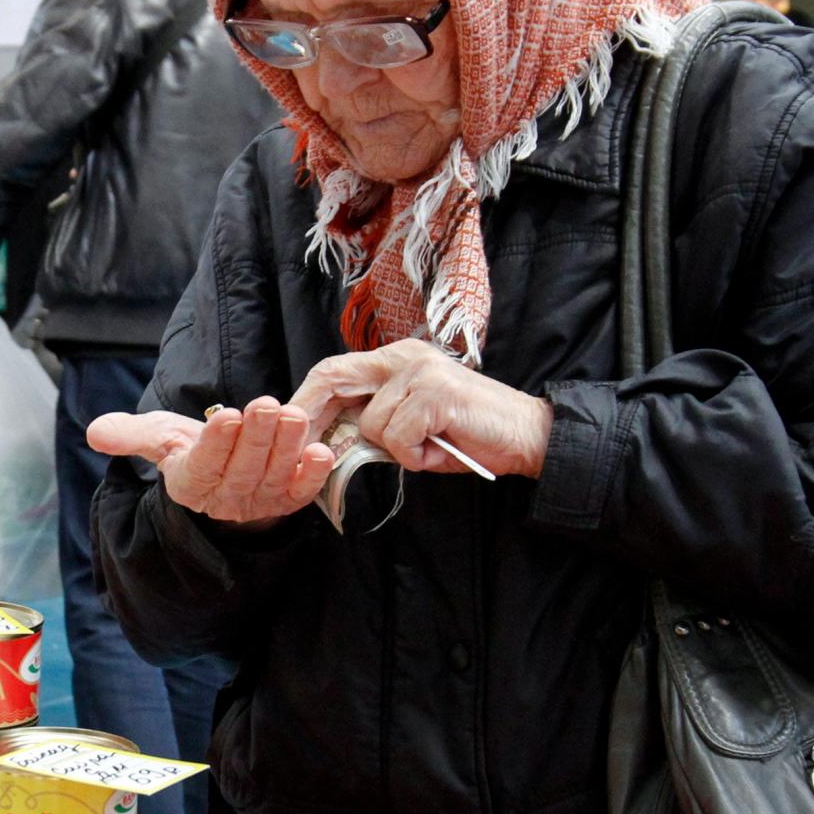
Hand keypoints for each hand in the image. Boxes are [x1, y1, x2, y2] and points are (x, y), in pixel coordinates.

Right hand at [86, 395, 334, 529]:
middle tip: (266, 405)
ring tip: (293, 416)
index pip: (204, 465)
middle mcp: (226, 498)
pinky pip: (303, 492)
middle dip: (256, 438)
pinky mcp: (289, 502)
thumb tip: (94, 431)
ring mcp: (260, 503)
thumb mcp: (159, 437)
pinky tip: (321, 450)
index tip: (227, 416)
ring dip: (286, 447)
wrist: (225, 474)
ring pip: (274, 476)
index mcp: (191, 483)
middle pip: (242, 470)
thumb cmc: (190, 450)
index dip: (217, 444)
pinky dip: (313, 474)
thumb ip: (129, 433)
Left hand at [288, 340, 551, 477]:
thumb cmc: (468, 434)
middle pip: (334, 377)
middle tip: (302, 448)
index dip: (305, 399)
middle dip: (311, 416)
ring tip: (428, 447)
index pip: (334, 370)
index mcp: (396, 359)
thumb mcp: (413, 423)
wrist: (528, 437)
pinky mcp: (435, 395)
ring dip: (395, 449)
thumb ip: (377, 420)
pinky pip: (397, 438)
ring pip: (371, 423)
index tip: (285, 427)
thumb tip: (331, 438)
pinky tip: (440, 450)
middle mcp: (405, 357)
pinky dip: (415, 456)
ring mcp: (421, 372)